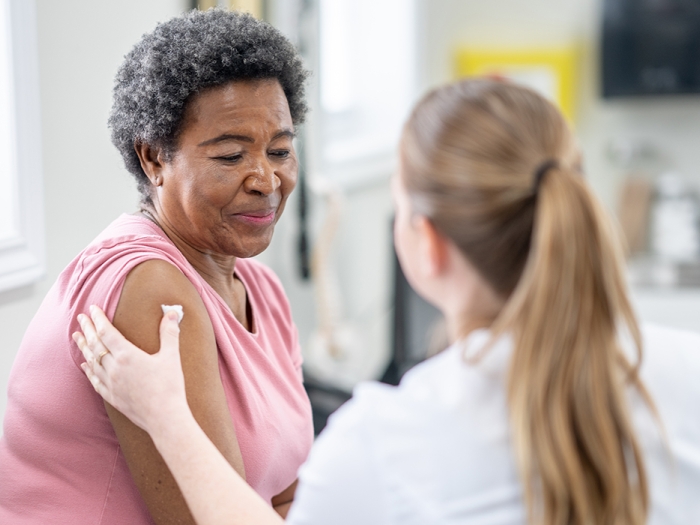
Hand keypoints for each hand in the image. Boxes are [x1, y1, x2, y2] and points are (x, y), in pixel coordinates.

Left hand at [73, 305, 190, 436]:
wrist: (164, 417)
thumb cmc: (170, 386)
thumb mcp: (171, 356)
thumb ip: (170, 333)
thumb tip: (173, 313)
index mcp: (128, 355)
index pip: (107, 332)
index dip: (99, 319)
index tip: (93, 309)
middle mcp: (114, 368)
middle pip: (95, 345)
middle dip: (87, 329)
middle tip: (80, 318)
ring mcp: (111, 383)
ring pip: (92, 362)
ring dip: (83, 347)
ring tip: (77, 337)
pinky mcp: (112, 397)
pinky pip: (94, 381)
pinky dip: (88, 370)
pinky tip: (85, 365)